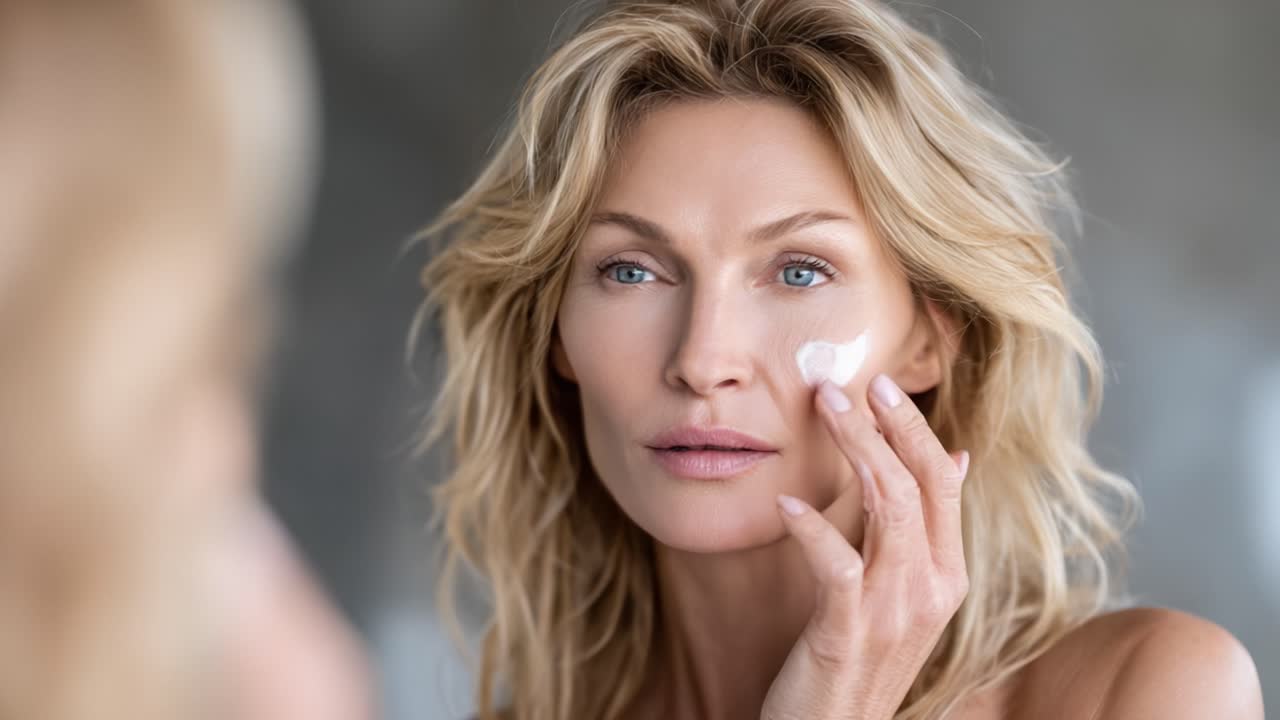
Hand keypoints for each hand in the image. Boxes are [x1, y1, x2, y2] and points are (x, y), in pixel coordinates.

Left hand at [760, 374, 970, 719]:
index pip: (942, 482)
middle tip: (842, 383)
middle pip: (919, 484)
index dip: (914, 428)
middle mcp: (930, 588)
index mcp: (946, 573)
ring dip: (854, 451)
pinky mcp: (848, 632)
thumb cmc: (858, 656)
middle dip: (884, 425)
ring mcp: (894, 611)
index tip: (882, 383)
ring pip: (887, 509)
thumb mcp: (903, 590)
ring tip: (820, 409)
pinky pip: (838, 566)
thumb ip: (925, 528)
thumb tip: (958, 457)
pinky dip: (812, 528)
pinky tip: (785, 503)